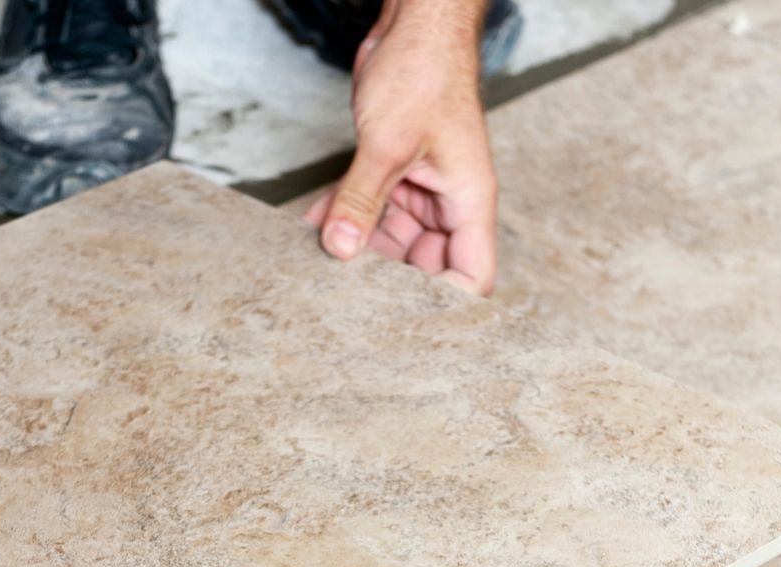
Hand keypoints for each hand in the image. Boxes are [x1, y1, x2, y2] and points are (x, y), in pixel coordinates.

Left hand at [308, 0, 497, 294]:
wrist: (413, 26)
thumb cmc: (425, 72)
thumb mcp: (388, 143)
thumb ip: (363, 200)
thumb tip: (343, 250)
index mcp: (468, 203)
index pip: (471, 277)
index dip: (445, 307)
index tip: (403, 322)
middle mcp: (448, 204)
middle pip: (425, 268)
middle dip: (386, 281)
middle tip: (344, 297)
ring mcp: (420, 191)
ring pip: (390, 242)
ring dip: (355, 249)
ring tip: (318, 263)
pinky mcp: (394, 175)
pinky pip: (369, 210)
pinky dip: (341, 218)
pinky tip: (309, 227)